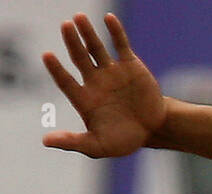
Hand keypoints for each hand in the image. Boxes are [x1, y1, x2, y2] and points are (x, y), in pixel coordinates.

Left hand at [42, 13, 166, 157]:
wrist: (155, 130)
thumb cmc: (124, 140)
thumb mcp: (97, 146)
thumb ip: (73, 142)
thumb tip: (45, 141)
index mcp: (84, 98)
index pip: (65, 80)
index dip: (56, 69)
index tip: (47, 55)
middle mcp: (95, 81)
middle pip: (79, 57)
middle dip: (72, 42)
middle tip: (65, 26)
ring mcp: (112, 71)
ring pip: (96, 48)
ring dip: (87, 33)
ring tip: (78, 17)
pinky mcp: (130, 66)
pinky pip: (120, 45)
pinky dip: (115, 32)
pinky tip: (108, 19)